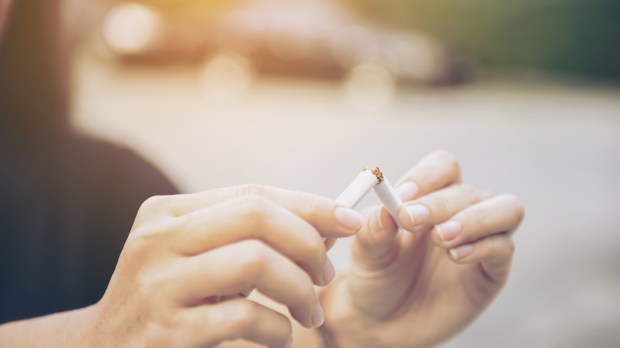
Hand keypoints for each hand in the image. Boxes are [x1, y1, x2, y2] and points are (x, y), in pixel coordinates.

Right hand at [87, 185, 362, 347]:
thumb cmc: (167, 301)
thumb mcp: (195, 258)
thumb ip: (247, 237)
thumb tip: (325, 226)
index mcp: (167, 213)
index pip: (252, 194)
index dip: (310, 204)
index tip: (350, 220)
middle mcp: (158, 239)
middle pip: (256, 216)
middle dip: (308, 242)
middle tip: (326, 274)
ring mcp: (159, 285)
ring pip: (255, 261)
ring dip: (300, 289)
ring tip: (311, 312)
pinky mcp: (167, 331)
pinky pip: (244, 317)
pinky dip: (278, 329)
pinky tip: (281, 338)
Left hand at [320, 151, 523, 347]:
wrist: (381, 321)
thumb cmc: (376, 275)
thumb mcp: (366, 251)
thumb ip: (375, 228)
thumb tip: (386, 209)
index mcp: (431, 196)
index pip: (443, 167)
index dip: (425, 177)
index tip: (401, 196)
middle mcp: (461, 211)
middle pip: (467, 190)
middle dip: (438, 204)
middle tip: (411, 221)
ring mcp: (482, 239)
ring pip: (506, 209)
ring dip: (474, 218)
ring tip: (441, 237)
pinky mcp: (492, 271)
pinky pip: (503, 247)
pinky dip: (482, 246)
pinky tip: (456, 256)